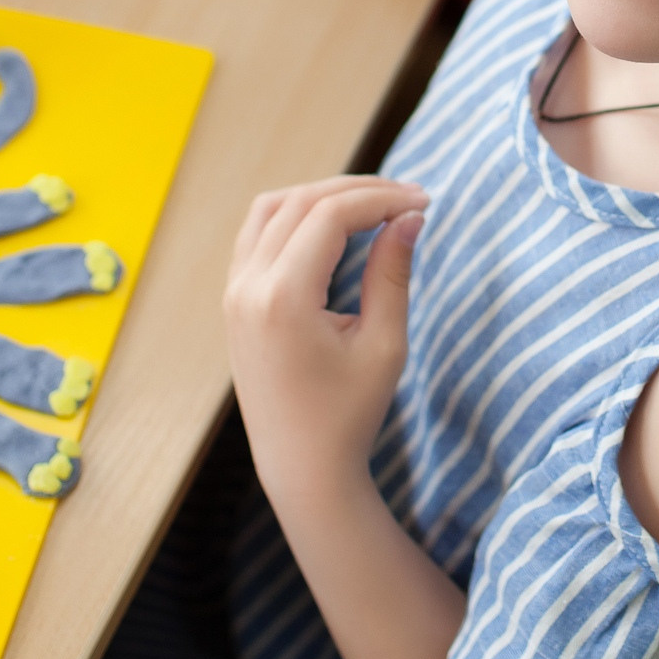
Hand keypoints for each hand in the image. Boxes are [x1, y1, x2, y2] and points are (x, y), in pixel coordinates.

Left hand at [223, 176, 427, 498]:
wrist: (301, 467)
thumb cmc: (349, 414)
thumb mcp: (384, 345)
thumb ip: (393, 274)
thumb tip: (411, 217)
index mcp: (283, 299)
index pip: (332, 215)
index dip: (382, 199)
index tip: (425, 203)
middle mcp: (248, 288)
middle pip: (302, 202)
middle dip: (359, 191)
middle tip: (409, 198)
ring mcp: (234, 293)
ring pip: (272, 208)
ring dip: (322, 196)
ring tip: (372, 205)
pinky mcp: (234, 301)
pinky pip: (257, 234)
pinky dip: (295, 216)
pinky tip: (333, 227)